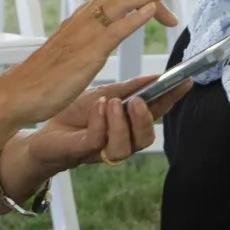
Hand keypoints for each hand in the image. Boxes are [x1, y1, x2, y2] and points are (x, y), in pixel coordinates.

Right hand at [0, 0, 181, 123]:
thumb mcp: (77, 48)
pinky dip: (134, 17)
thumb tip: (114, 27)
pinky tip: (151, 11)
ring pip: (121, 1)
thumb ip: (96, 35)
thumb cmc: (47, 76)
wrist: (19, 94)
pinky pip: (114, 30)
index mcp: (85, 17)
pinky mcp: (87, 53)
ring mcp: (85, 33)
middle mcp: (85, 18)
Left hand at [37, 75, 177, 169]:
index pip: (157, 113)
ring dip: (121, 123)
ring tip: (112, 103)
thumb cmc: (76, 116)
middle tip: (137, 100)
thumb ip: (129, 89)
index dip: (172, 99)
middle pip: (146, 138)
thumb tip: (155, 77)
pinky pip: (98, 141)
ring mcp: (103, 149)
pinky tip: (98, 107)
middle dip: (145, 119)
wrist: (44, 132)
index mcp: (130, 124)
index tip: (184, 82)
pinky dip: (101, 122)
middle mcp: (122, 140)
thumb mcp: (104, 94)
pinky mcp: (83, 152)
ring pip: (125, 146)